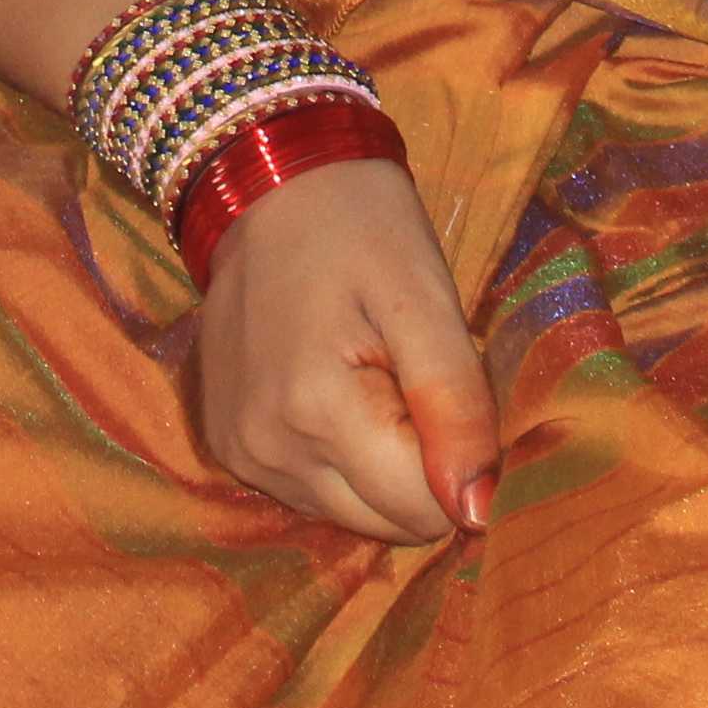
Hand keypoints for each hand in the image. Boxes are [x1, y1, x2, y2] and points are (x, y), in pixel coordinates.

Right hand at [188, 155, 500, 544]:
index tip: (448, 389)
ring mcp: (240, 453)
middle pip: (388, 524)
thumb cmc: (361, 228)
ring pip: (351, 513)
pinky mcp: (227, 447)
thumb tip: (480, 511)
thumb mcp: (425, 299)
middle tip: (410, 376)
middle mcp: (267, 451)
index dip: (460, 456)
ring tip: (370, 375)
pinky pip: (311, 490)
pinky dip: (338, 456)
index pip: (427, 508)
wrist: (269, 183)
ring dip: (379, 464)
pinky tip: (334, 388)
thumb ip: (455, 405)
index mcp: (317, 412)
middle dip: (419, 466)